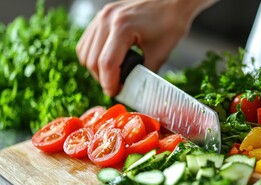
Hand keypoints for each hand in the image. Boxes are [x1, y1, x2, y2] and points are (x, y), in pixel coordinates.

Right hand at [76, 0, 215, 95]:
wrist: (171, 2)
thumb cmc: (170, 23)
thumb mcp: (160, 53)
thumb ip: (144, 75)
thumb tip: (132, 93)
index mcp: (122, 27)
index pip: (106, 63)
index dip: (110, 84)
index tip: (116, 94)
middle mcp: (107, 19)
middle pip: (92, 60)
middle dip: (103, 79)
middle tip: (117, 88)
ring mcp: (101, 16)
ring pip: (85, 52)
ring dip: (96, 70)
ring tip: (112, 77)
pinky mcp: (101, 17)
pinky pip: (86, 43)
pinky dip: (93, 57)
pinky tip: (107, 63)